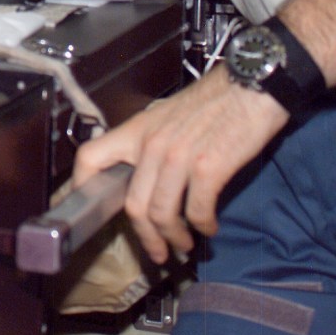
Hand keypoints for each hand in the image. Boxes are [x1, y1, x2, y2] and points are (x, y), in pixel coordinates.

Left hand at [69, 67, 288, 264]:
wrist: (253, 83)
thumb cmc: (218, 98)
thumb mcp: (170, 114)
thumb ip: (153, 142)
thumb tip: (146, 176)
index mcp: (139, 129)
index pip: (91, 156)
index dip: (82, 186)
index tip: (90, 209)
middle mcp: (153, 144)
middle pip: (132, 205)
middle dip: (146, 237)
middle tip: (158, 251)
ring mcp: (179, 156)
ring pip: (161, 214)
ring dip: (174, 238)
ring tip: (185, 243)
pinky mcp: (209, 167)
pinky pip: (196, 211)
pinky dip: (202, 225)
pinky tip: (208, 226)